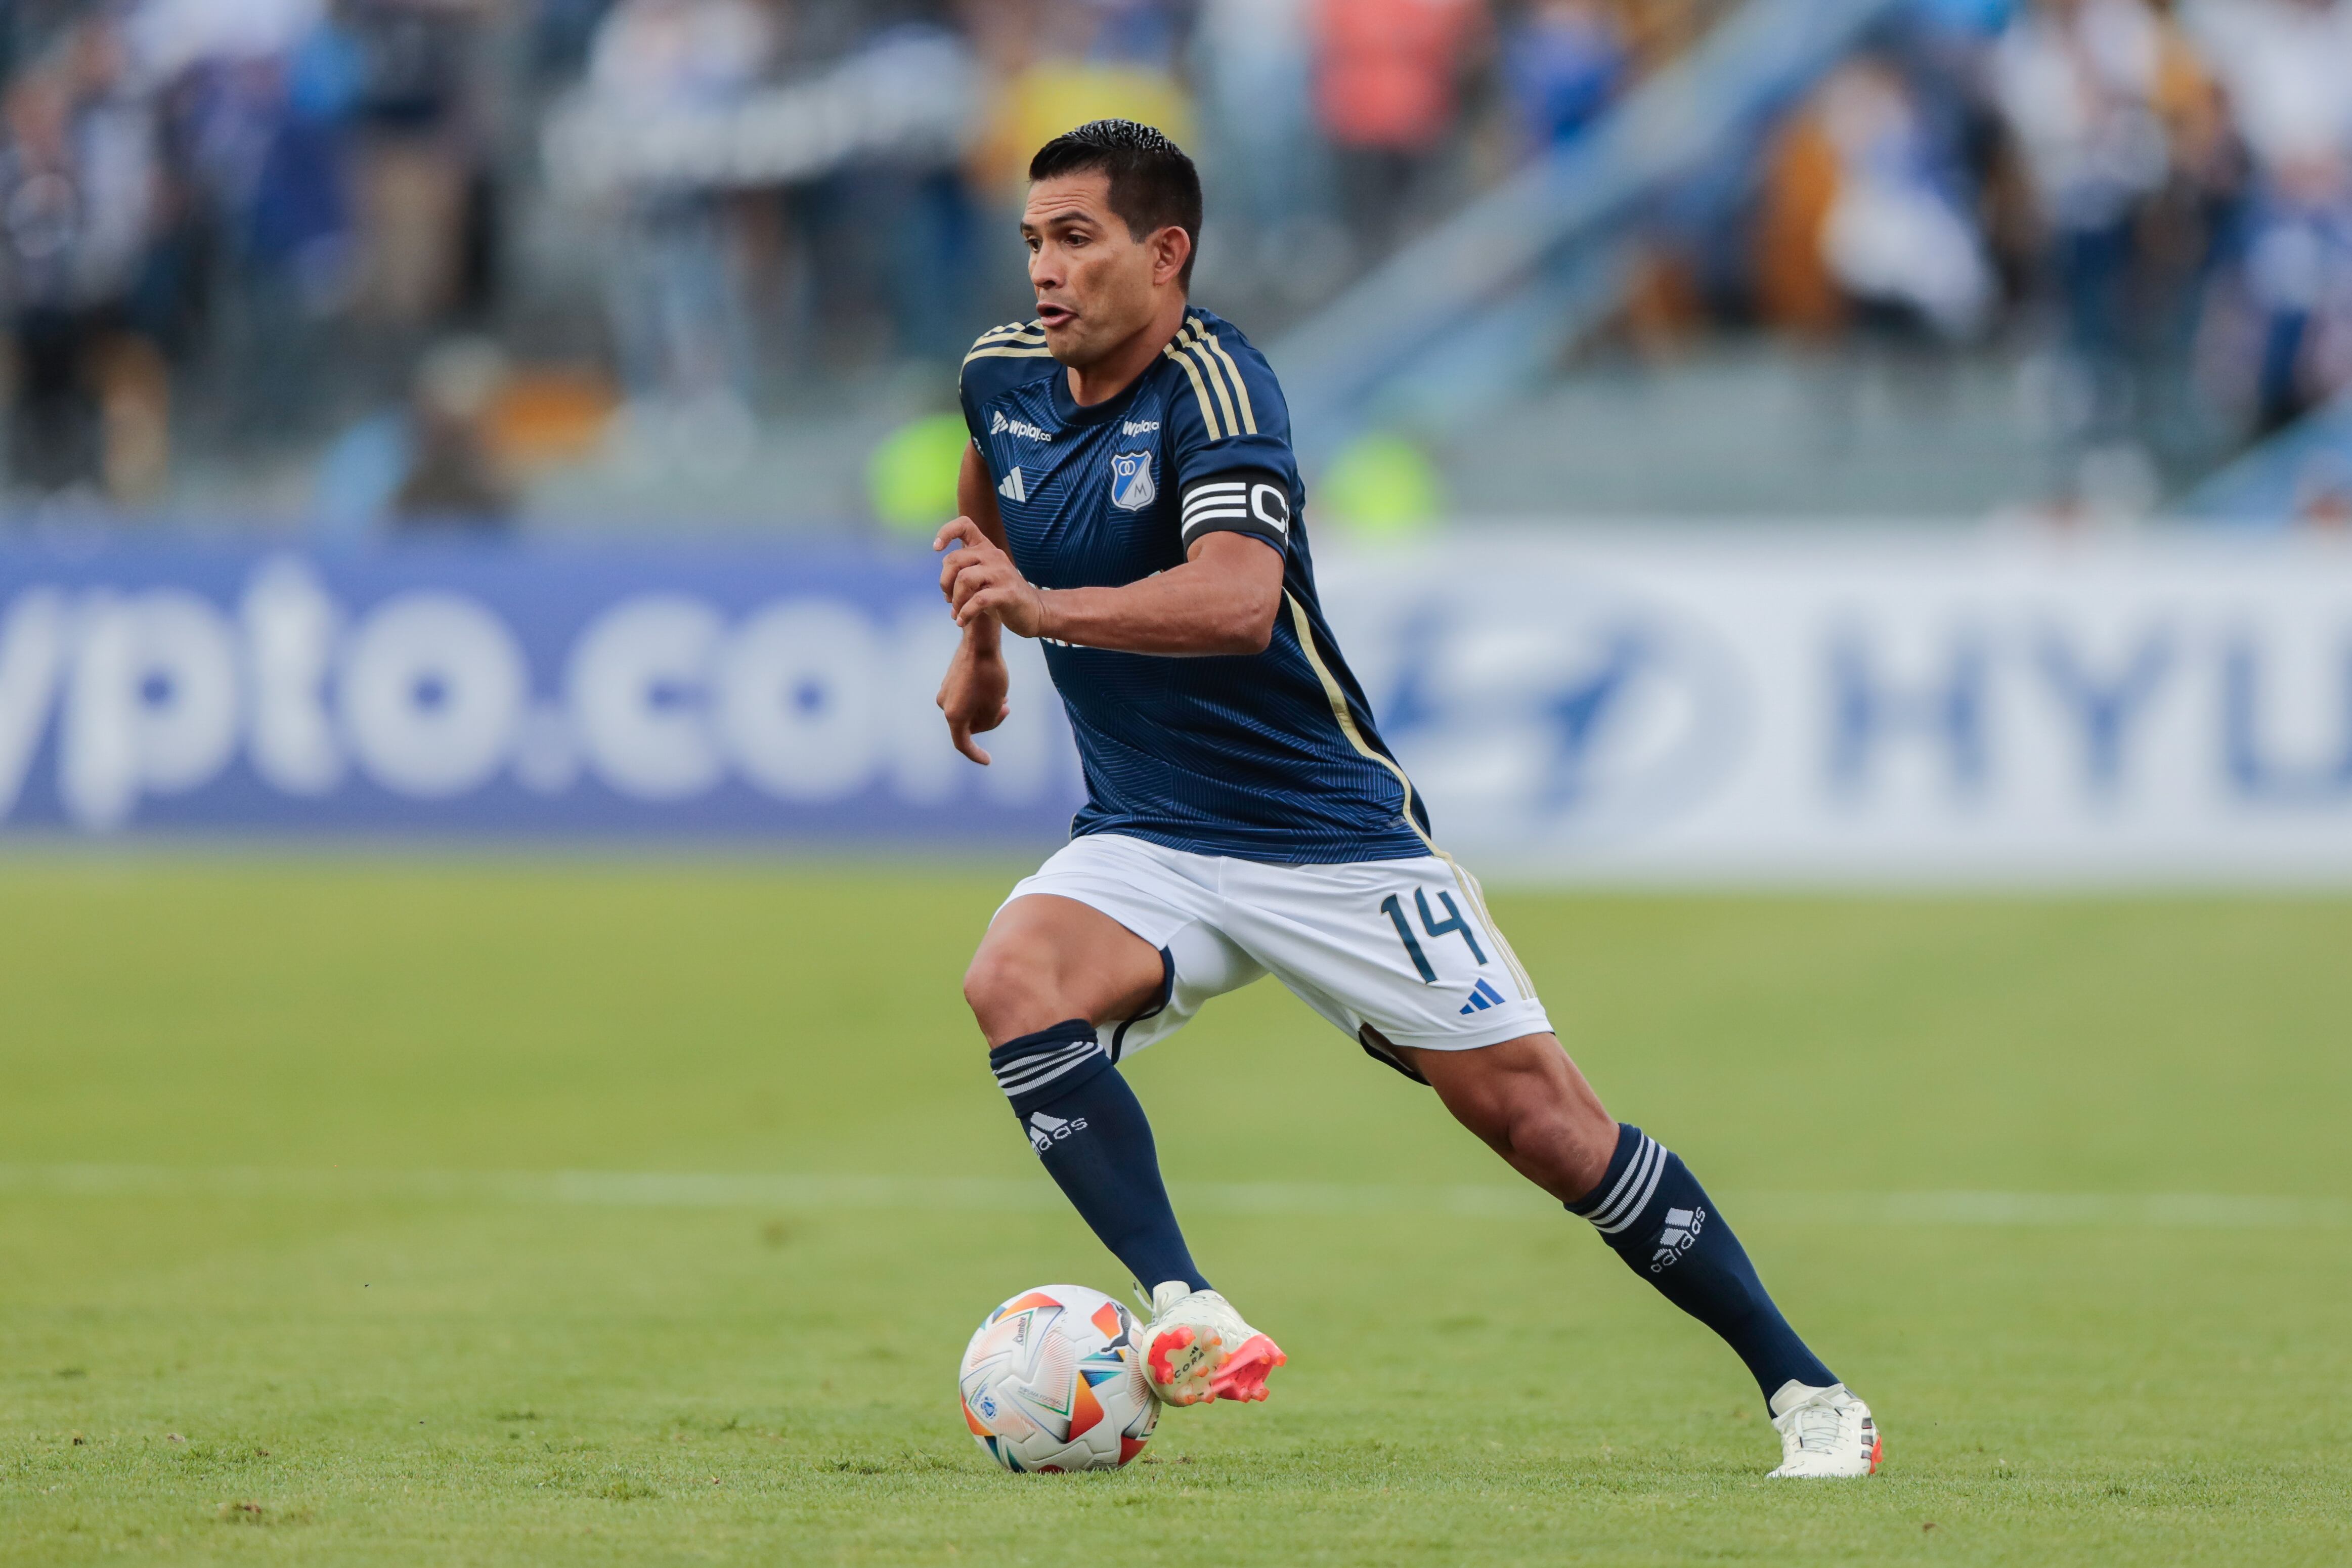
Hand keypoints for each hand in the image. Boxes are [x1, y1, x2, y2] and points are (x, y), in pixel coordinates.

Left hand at [936, 517, 1049, 638]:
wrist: (1034, 612)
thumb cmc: (1002, 596)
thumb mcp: (983, 578)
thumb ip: (964, 573)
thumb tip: (944, 582)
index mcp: (986, 548)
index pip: (965, 525)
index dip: (946, 532)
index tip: (936, 548)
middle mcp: (994, 556)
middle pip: (954, 559)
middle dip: (944, 582)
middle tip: (949, 599)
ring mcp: (1002, 573)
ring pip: (964, 579)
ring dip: (955, 600)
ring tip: (957, 612)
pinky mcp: (1007, 593)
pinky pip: (977, 600)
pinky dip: (965, 613)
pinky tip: (962, 621)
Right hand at [936, 627, 1010, 765]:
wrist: (979, 642)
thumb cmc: (989, 675)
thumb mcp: (995, 705)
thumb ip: (989, 722)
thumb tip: (981, 723)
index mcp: (954, 716)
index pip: (963, 744)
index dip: (976, 755)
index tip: (988, 761)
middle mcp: (945, 705)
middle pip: (969, 725)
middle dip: (989, 722)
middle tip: (1007, 708)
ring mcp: (946, 692)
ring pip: (968, 710)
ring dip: (986, 708)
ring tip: (1003, 696)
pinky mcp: (950, 681)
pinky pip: (965, 698)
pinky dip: (979, 698)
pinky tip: (994, 687)